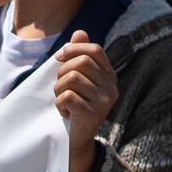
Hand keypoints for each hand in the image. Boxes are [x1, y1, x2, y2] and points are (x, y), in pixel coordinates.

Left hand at [55, 32, 119, 171]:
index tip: (59, 59)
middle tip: (60, 87)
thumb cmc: (74, 105)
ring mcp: (105, 101)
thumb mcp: (76, 78)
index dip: (74, 49)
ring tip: (63, 101)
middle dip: (62, 72)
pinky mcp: (94, 114)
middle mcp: (112, 87)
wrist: (74, 139)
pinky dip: (60, 104)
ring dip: (59, 90)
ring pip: (72, 79)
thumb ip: (78, 56)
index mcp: (109, 76)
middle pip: (81, 63)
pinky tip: (66, 113)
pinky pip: (68, 96)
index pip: (95, 50)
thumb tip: (80, 32)